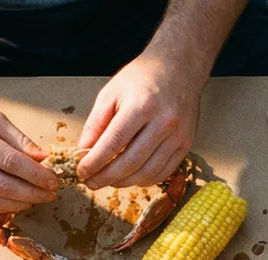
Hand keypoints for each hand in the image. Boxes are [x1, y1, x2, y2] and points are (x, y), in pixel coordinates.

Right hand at [0, 88, 57, 214]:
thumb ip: (18, 139)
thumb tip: (43, 160)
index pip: (11, 162)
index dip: (36, 175)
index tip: (53, 181)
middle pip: (3, 186)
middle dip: (33, 193)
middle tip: (51, 194)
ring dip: (19, 204)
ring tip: (37, 199)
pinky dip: (0, 208)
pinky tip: (15, 203)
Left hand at [78, 53, 199, 189]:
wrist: (178, 69)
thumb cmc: (142, 78)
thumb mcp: (111, 92)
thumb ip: (96, 123)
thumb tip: (84, 151)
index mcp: (141, 106)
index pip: (113, 143)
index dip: (95, 162)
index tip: (82, 172)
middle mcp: (163, 123)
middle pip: (130, 162)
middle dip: (107, 177)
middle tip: (91, 183)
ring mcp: (177, 136)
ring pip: (148, 172)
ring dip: (124, 182)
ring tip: (109, 181)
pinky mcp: (186, 144)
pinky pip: (164, 172)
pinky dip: (144, 180)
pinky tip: (131, 177)